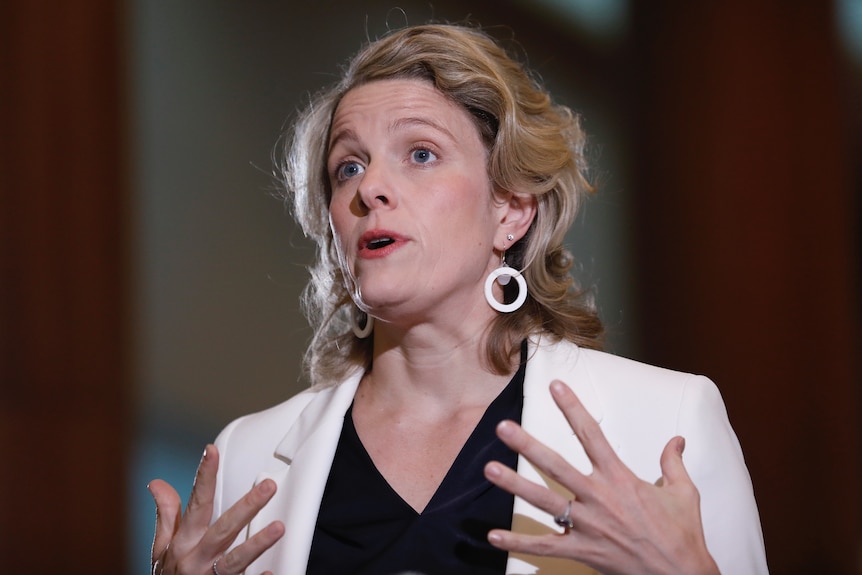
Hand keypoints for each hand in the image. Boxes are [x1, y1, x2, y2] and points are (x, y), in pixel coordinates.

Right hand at [149, 444, 284, 574]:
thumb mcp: (162, 548)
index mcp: (184, 543)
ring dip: (257, 543)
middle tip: (268, 487)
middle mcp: (196, 559)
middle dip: (246, 507)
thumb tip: (157, 482)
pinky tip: (271, 573)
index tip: (212, 451)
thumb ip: (166, 515)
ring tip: (279, 528)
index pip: (196, 504)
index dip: (204, 477)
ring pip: (235, 560)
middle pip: (223, 529)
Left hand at [484, 380, 719, 574]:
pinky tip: (494, 536)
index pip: (591, 434)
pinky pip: (545, 547)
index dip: (572, 408)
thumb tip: (677, 440)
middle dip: (527, 445)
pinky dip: (519, 543)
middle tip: (503, 428)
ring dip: (515, 485)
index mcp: (620, 478)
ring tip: (490, 470)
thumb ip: (673, 463)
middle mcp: (599, 497)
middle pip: (556, 466)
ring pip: (544, 501)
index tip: (555, 387)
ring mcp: (588, 525)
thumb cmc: (684, 536)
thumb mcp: (683, 493)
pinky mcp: (584, 551)